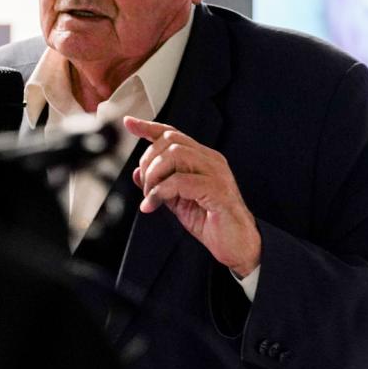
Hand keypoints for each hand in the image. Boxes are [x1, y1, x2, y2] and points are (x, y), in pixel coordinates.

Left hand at [124, 116, 260, 276]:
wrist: (238, 246)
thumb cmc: (213, 224)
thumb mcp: (178, 202)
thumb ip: (160, 185)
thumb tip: (138, 173)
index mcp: (203, 160)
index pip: (174, 134)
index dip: (149, 127)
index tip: (129, 123)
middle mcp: (211, 160)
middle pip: (170, 140)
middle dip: (148, 161)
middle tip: (146, 188)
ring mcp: (216, 173)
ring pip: (175, 154)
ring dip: (155, 175)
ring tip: (152, 196)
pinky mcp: (217, 190)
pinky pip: (181, 180)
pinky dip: (160, 192)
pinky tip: (154, 205)